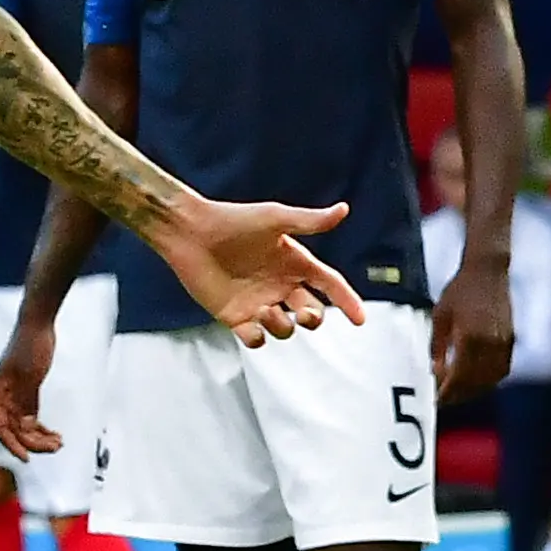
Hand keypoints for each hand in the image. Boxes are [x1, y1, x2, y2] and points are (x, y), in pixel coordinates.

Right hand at [0, 307, 62, 456]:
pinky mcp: (27, 394)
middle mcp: (2, 398)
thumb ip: (25, 399)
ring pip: (23, 427)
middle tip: (56, 447)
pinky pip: (31, 419)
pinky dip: (42, 429)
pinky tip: (56, 435)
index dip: (13, 446)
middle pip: (14, 431)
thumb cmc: (30, 345)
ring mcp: (14, 397)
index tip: (27, 459)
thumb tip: (24, 426)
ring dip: (40, 438)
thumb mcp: (29, 373)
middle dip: (34, 442)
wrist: (37, 324)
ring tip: (59, 443)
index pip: (0, 428)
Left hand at [154, 196, 365, 345]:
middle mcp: (279, 284)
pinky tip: (251, 325)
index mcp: (294, 262)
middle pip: (311, 313)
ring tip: (266, 310)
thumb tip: (343, 210)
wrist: (191, 232)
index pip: (329, 285)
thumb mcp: (275, 218)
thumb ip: (310, 221)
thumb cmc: (233, 220)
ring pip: (285, 329)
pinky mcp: (235, 316)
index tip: (360, 319)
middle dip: (314, 318)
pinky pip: (255, 339)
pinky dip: (257, 338)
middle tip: (304, 313)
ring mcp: (258, 302)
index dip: (347, 301)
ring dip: (283, 325)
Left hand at [431, 256, 513, 401]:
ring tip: (458, 393)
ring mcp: (503, 343)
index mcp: (469, 337)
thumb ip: (438, 347)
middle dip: (458, 394)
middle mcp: (490, 343)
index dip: (448, 391)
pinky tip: (476, 381)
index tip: (436, 398)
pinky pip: (501, 370)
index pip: (459, 376)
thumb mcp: (440, 317)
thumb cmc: (460, 291)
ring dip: (474, 390)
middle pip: (475, 382)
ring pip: (490, 379)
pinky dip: (489, 380)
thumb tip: (435, 371)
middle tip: (444, 400)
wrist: (487, 272)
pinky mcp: (511, 340)